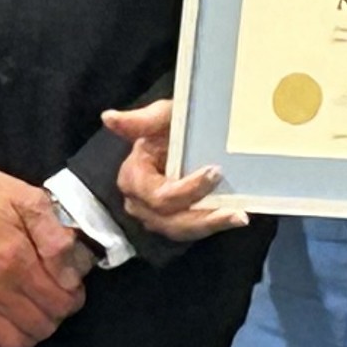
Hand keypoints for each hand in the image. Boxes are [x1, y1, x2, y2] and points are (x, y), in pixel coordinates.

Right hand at [0, 160, 87, 346]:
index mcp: (17, 258)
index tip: (72, 292)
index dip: (73, 300)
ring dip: (31, 338)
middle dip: (55, 318)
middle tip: (55, 304)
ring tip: (35, 321)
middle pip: (39, 325)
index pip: (60, 302)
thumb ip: (54, 236)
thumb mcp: (27, 197)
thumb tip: (73, 275)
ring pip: (12, 342)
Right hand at [102, 100, 249, 242]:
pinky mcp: (172, 222)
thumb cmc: (171, 124)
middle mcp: (139, 202)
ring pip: (181, 230)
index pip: (158, 195)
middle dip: (202, 214)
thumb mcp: (162, 116)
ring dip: (211, 224)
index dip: (187, 190)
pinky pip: (191, 230)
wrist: (183, 134)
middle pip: (169, 220)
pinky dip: (213, 226)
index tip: (215, 172)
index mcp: (132, 177)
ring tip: (238, 216)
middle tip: (234, 204)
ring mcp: (155, 216)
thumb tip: (108, 117)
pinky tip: (236, 217)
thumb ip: (141, 120)